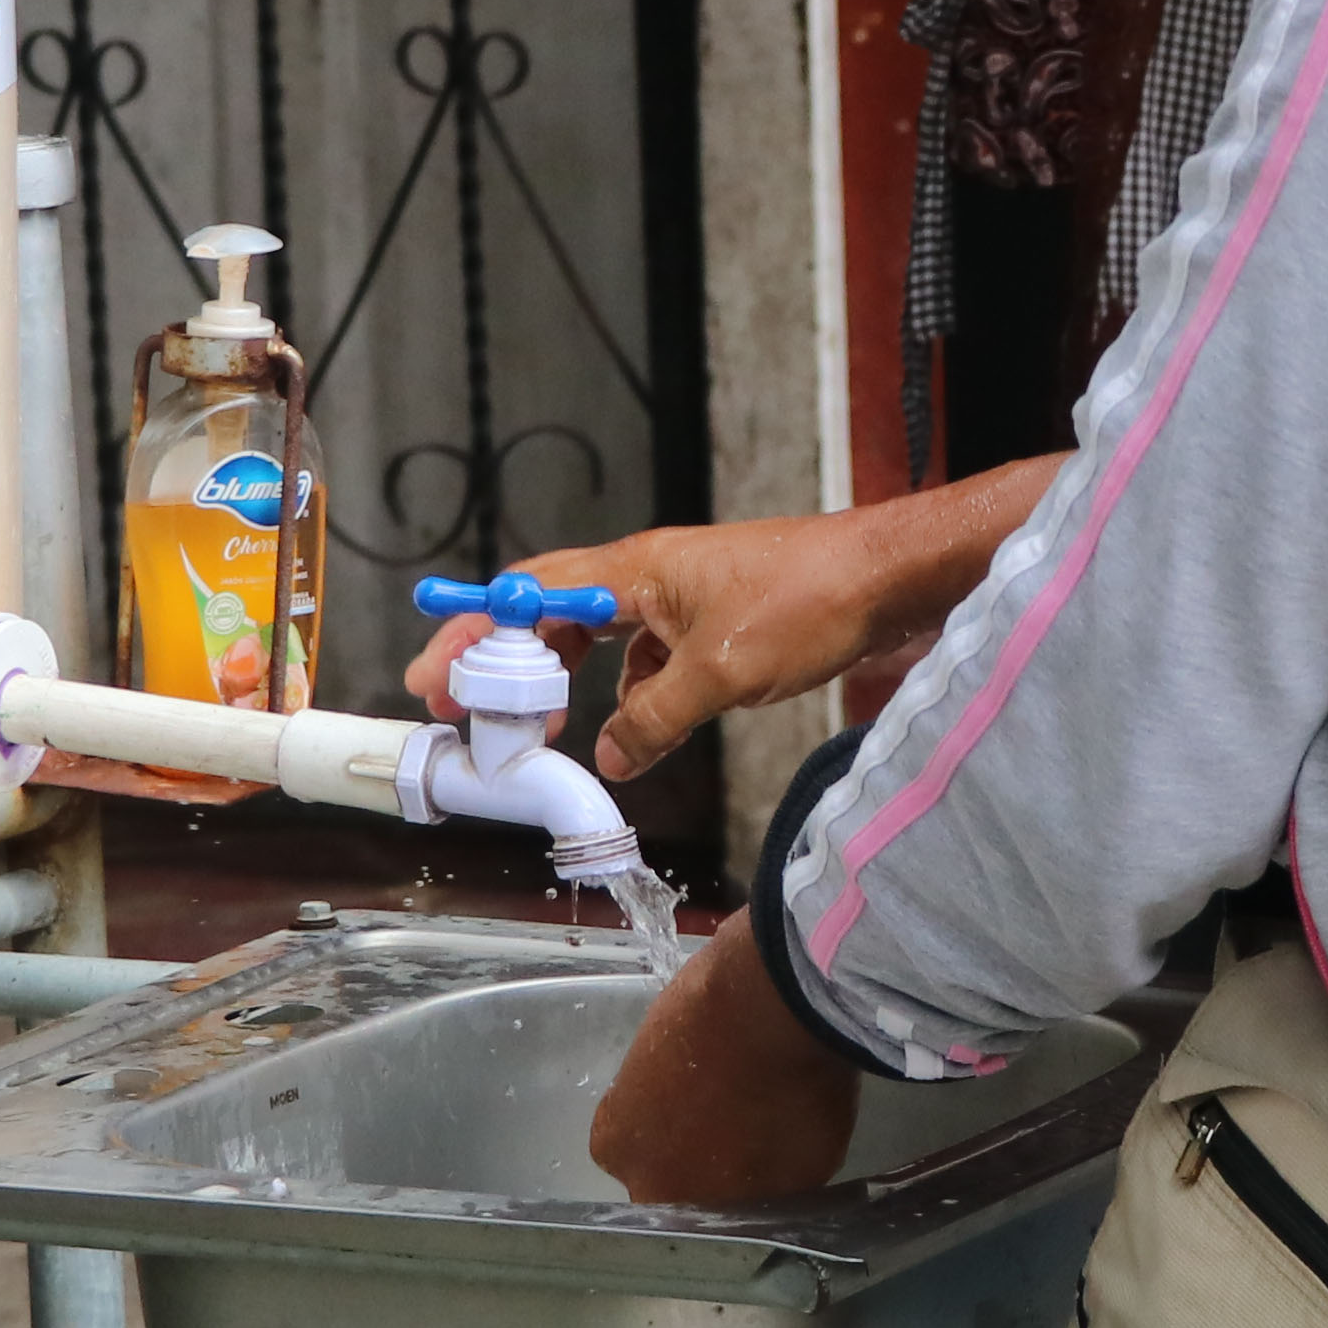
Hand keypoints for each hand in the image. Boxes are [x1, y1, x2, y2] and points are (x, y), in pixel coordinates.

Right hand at [401, 459, 1062, 788]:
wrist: (892, 581)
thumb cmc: (812, 599)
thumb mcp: (719, 673)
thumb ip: (653, 719)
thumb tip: (609, 757)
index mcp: (635, 570)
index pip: (528, 593)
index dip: (473, 633)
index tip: (435, 676)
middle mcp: (651, 578)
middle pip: (552, 617)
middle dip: (507, 665)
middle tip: (466, 712)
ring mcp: (686, 601)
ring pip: (602, 642)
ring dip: (569, 684)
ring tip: (542, 732)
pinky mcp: (719, 626)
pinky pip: (652, 662)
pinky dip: (632, 695)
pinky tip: (633, 733)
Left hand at [589, 927, 864, 1204]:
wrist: (772, 1011)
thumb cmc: (705, 1009)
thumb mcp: (654, 1053)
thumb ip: (662, 1099)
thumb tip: (690, 1107)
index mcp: (617, 1145)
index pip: (638, 1154)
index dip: (670, 1131)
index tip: (692, 1106)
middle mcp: (663, 1189)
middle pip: (681, 1188)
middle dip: (706, 1164)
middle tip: (734, 1117)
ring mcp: (725, 1203)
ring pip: (738, 1197)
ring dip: (753, 1169)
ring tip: (775, 1114)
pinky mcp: (787, 1199)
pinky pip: (790, 1184)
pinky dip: (796, 1157)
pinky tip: (802, 1116)